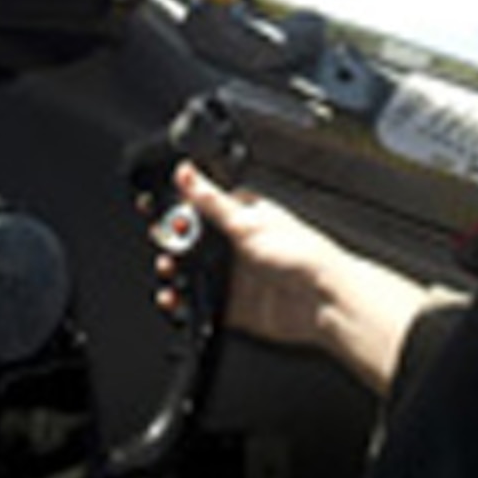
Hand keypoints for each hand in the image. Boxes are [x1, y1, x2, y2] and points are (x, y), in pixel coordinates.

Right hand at [154, 161, 431, 394]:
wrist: (322, 302)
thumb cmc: (302, 254)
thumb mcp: (248, 221)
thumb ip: (211, 200)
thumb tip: (187, 172)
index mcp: (241, 215)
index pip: (200, 208)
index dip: (176, 211)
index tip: (155, 212)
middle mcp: (236, 245)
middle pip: (191, 243)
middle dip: (172, 245)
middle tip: (163, 247)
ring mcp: (234, 275)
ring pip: (192, 274)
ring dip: (175, 275)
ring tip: (167, 272)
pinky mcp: (233, 305)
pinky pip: (201, 304)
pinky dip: (185, 303)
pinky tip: (175, 300)